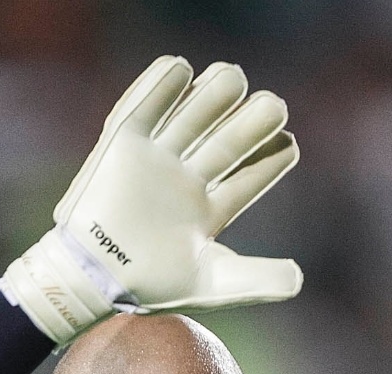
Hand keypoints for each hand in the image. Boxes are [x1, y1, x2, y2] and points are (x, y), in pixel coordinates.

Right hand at [0, 55, 302, 342]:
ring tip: (232, 79)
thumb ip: (258, 280)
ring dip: (213, 96)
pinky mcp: (121, 144)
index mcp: (209, 210)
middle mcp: (186, 179)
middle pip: (226, 141)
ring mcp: (155, 159)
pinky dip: (158, 87)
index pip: (248, 178)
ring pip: (191, 118)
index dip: (270, 160)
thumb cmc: (150, 286)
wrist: (91, 279)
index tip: (289, 145)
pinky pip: (141, 108)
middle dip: (250, 123)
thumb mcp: (212, 284)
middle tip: (273, 106)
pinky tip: (180, 68)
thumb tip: (299, 278)